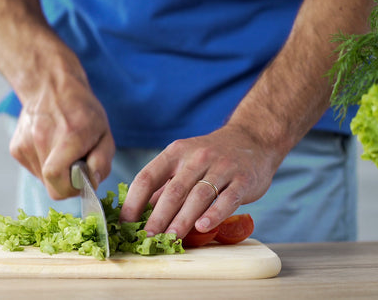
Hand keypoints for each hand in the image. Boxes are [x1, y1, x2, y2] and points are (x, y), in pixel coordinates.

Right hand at [9, 74, 115, 199]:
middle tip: (74, 166)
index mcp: (68, 137)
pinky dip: (44, 165)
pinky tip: (50, 146)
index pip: (58, 182)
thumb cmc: (82, 110)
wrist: (50, 86)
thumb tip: (91, 182)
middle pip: (51, 186)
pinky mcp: (16, 148)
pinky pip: (33, 169)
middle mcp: (42, 141)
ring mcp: (25, 144)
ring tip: (61, 151)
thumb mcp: (104, 132)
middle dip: (66, 183)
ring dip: (55, 173)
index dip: (72, 188)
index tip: (82, 178)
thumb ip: (102, 161)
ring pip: (42, 180)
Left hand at [118, 124, 283, 237]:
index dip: (134, 201)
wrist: (252, 139)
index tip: (125, 222)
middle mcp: (197, 157)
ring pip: (198, 195)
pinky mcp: (243, 179)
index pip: (148, 176)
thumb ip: (165, 185)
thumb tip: (139, 214)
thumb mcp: (184, 161)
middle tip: (147, 236)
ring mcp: (222, 167)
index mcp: (176, 152)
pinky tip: (203, 226)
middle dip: (158, 216)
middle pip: (173, 190)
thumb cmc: (211, 157)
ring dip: (183, 219)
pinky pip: (227, 198)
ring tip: (171, 238)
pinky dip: (214, 213)